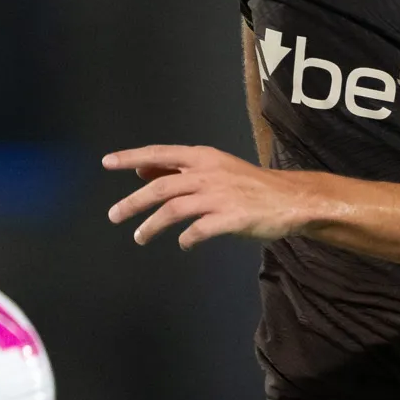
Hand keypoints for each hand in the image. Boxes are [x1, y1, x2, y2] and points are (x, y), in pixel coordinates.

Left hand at [103, 146, 313, 248]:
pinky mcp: (231, 218)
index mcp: (203, 158)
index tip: (107, 163)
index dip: (131, 158)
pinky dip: (186, 239)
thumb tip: (142, 169)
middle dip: (133, 202)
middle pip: (160, 187)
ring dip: (152, 225)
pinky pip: (198, 231)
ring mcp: (219, 197)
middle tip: (114, 216)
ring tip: (140, 237)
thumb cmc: (251, 186)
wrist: (292, 199)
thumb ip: (180, 170)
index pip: (160, 155)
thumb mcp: (215, 168)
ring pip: (173, 210)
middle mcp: (208, 174)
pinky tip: (183, 244)